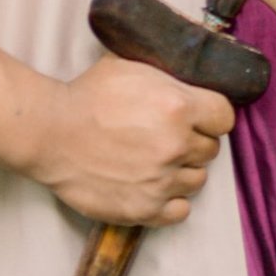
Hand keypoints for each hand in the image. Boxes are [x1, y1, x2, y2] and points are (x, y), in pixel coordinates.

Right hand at [28, 55, 234, 226]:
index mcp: (178, 105)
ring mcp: (161, 180)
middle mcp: (175, 144)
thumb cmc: (87, 96)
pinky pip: (180, 211)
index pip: (224, 116)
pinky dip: (171, 200)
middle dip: (194, 141)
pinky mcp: (144, 208)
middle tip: (170, 137)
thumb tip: (188, 68)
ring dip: (183, 170)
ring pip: (198, 180)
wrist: (50, 133)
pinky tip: (155, 186)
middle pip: (211, 148)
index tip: (200, 117)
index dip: (212, 115)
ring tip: (158, 161)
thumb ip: (166, 72)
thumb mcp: (130, 65)